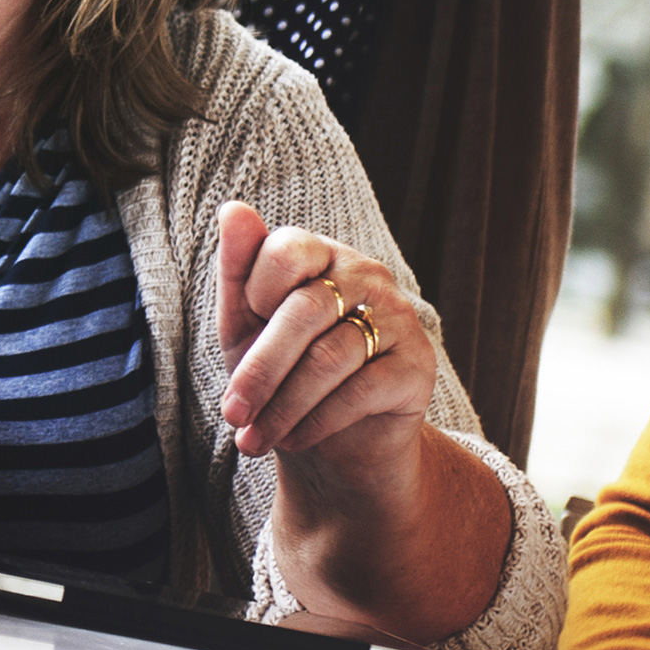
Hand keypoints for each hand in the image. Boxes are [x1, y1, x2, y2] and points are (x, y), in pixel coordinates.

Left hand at [213, 200, 435, 474]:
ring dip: (282, 407)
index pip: (287, 250)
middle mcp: (367, 275)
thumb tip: (233, 208)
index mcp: (322, 253)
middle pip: (305, 311)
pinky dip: (315, 422)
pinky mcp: (418, 367)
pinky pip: (360, 392)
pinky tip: (292, 440)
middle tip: (232, 415)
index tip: (235, 340)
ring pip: (329, 358)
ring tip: (254, 439)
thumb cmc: (281, 372)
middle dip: (259, 370)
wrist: (333, 441)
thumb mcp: (245, 325)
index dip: (255, 295)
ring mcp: (399, 318)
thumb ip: (237, 270)